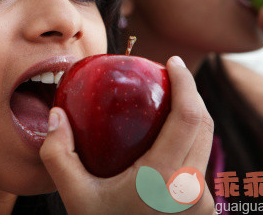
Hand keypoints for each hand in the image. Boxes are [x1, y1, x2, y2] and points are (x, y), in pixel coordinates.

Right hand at [40, 56, 215, 214]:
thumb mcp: (74, 197)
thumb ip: (58, 155)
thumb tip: (56, 115)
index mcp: (163, 180)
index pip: (189, 118)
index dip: (186, 83)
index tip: (172, 62)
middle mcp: (192, 190)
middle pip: (204, 124)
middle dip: (191, 92)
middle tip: (169, 74)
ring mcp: (202, 202)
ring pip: (205, 143)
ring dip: (192, 115)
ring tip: (169, 99)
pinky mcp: (203, 208)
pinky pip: (200, 161)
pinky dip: (190, 138)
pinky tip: (168, 134)